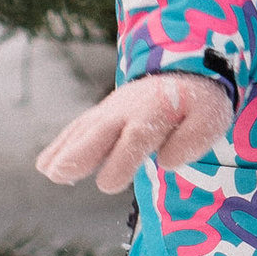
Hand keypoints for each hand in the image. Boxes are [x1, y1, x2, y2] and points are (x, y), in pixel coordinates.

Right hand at [34, 71, 233, 196]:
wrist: (184, 70)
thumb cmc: (199, 103)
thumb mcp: (210, 118)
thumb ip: (194, 139)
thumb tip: (167, 161)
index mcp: (156, 112)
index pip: (136, 137)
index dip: (120, 160)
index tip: (107, 185)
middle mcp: (127, 110)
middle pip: (100, 131)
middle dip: (80, 153)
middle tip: (58, 175)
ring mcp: (111, 110)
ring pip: (84, 129)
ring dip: (64, 150)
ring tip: (47, 172)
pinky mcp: (102, 114)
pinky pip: (77, 127)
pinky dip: (60, 144)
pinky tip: (45, 165)